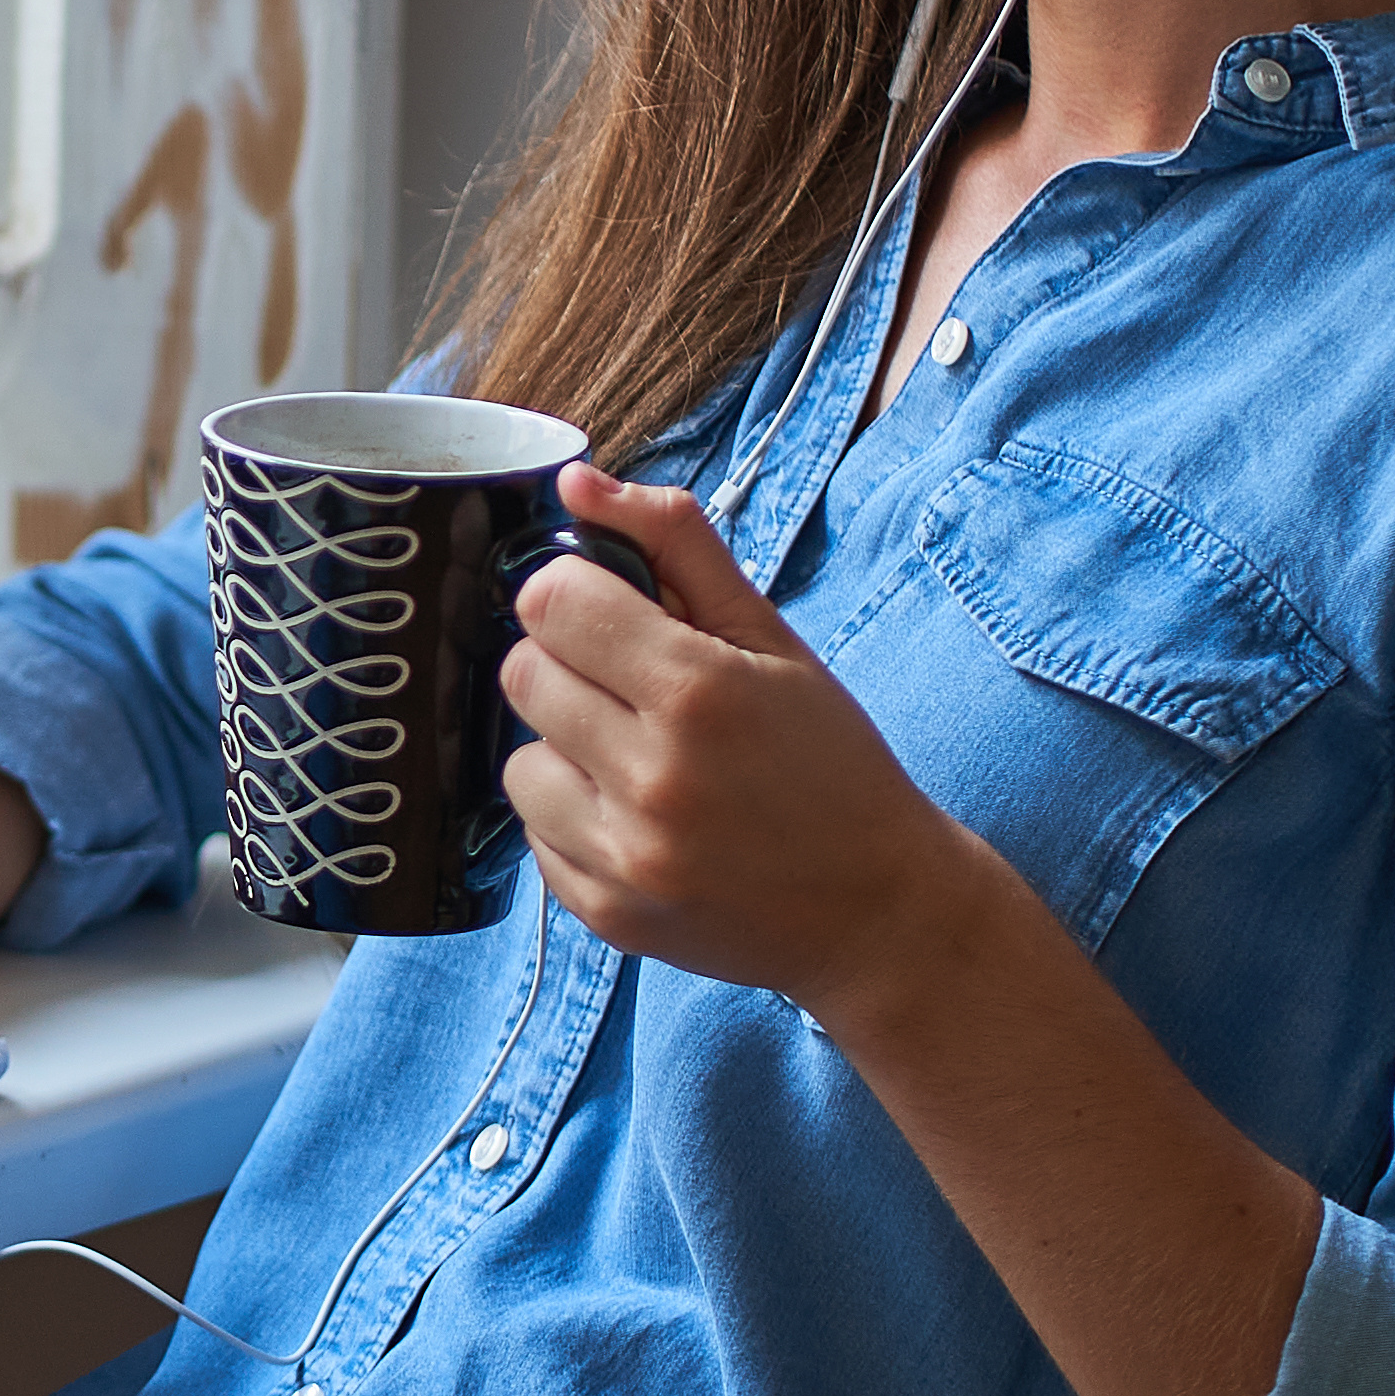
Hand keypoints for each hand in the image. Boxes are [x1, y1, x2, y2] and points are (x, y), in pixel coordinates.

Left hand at [497, 462, 985, 1012]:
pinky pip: (534, 835)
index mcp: (698, 692)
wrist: (877, 909)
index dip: (574, 593)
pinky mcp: (605, 914)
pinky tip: (642, 819)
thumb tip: (576, 481)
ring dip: (563, 748)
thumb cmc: (831, 761)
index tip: (607, 610)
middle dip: (569, 665)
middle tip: (631, 685)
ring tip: (636, 757)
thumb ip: (674, 544)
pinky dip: (574, 817)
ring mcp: (624, 856)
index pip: (550, 602)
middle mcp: (652, 777)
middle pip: (524, 674)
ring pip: (517, 760)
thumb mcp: (772, 637)